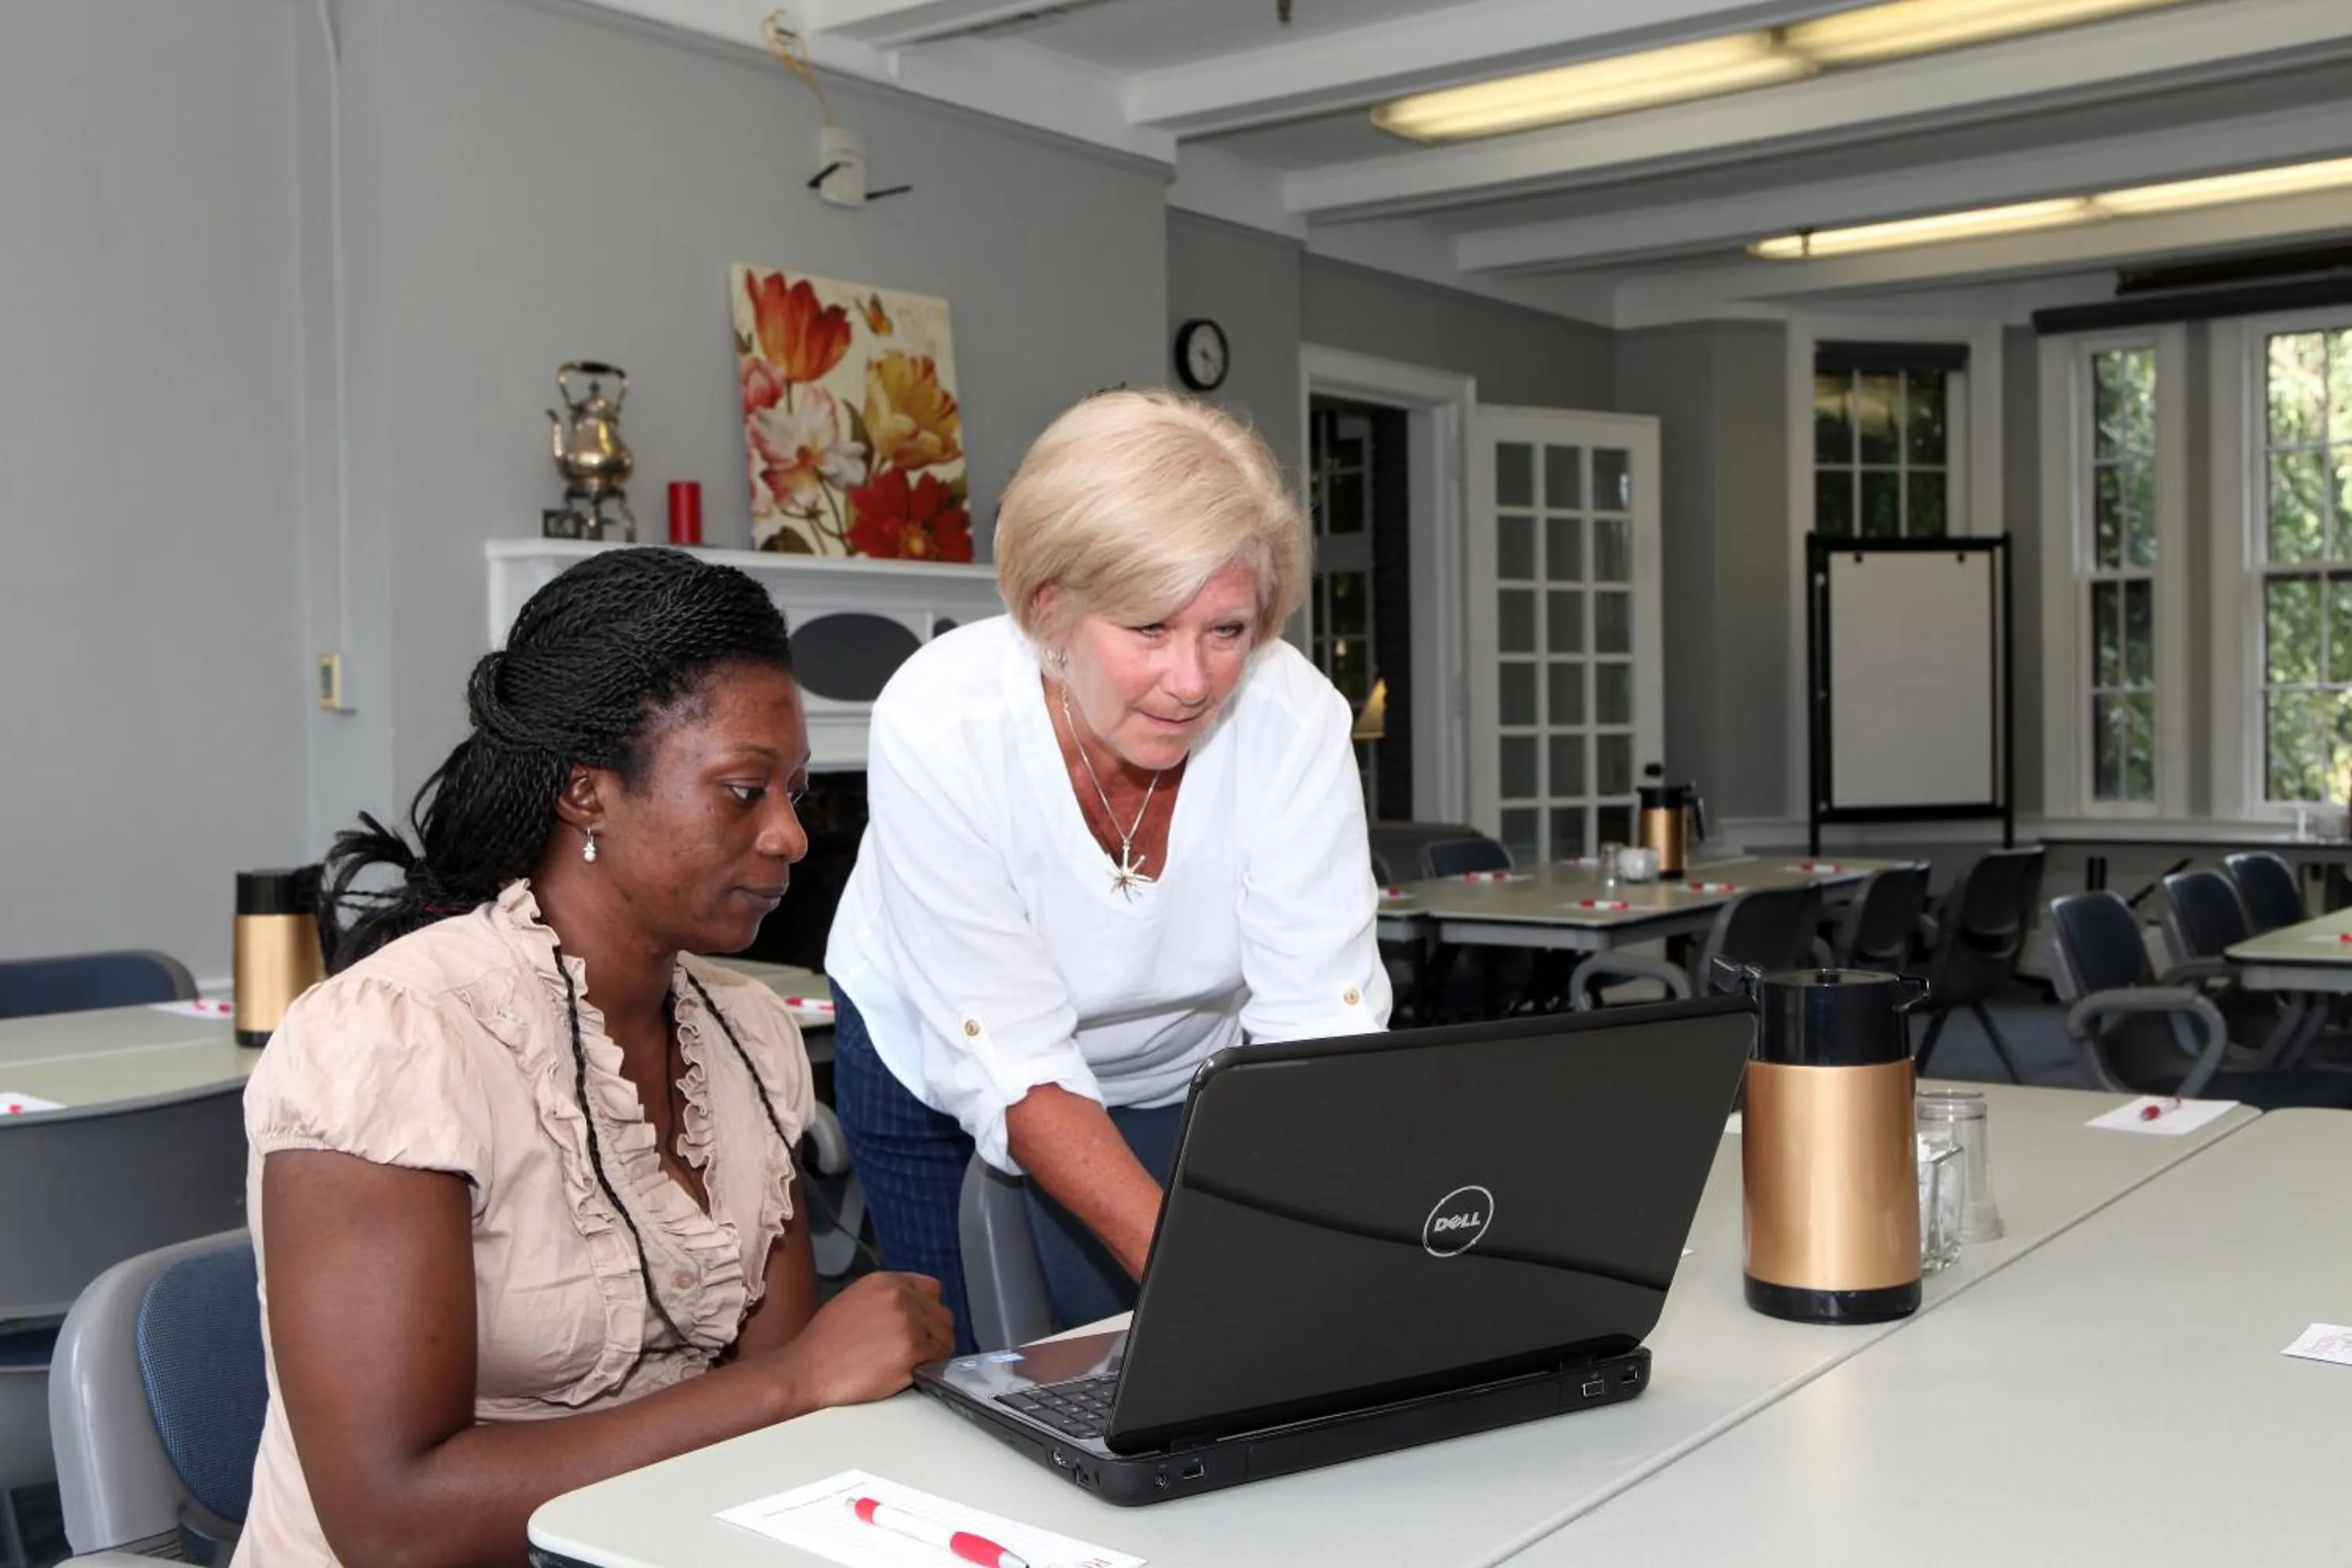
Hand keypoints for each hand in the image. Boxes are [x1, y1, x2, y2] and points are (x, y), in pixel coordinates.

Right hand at [765, 1271, 953, 1408]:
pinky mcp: (911, 1350)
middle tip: (919, 1350)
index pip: (932, 1289)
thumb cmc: (825, 1343)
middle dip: (934, 1333)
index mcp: (885, 1281)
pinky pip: (939, 1358)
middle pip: (943, 1314)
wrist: (807, 1371)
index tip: (925, 1324)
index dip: (929, 1310)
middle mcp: (900, 1297)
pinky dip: (931, 1368)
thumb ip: (887, 1298)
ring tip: (912, 1363)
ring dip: (935, 1352)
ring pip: (946, 1337)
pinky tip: (911, 1372)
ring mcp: (908, 1323)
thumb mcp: (855, 1300)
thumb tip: (914, 1308)